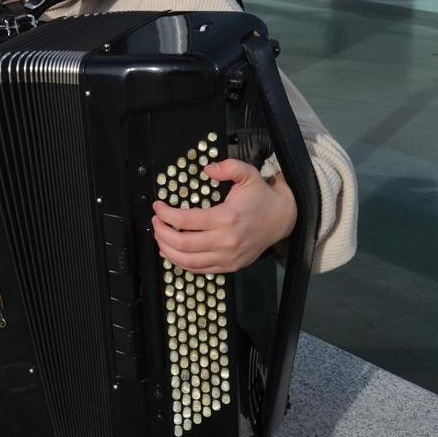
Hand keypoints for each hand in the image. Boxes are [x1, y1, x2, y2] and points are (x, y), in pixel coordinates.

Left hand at [151, 159, 295, 273]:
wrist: (282, 219)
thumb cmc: (261, 197)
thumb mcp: (248, 174)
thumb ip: (227, 167)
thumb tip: (207, 169)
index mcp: (227, 218)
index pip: (186, 220)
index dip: (166, 214)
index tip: (157, 207)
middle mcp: (226, 241)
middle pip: (182, 244)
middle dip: (161, 232)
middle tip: (155, 222)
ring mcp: (228, 257)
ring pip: (187, 261)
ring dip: (167, 249)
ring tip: (159, 236)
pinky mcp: (230, 266)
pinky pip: (199, 269)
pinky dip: (181, 262)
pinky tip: (172, 252)